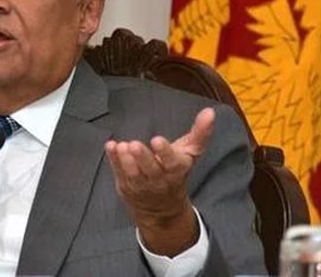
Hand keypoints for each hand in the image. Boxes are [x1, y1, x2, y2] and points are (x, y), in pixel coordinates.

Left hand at [104, 107, 214, 255]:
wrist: (162, 209)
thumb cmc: (176, 172)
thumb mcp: (190, 153)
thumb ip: (200, 132)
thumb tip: (210, 111)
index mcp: (176, 170)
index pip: (172, 163)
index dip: (165, 152)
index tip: (157, 140)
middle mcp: (159, 180)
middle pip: (151, 169)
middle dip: (142, 157)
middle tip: (134, 144)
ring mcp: (141, 185)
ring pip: (133, 174)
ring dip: (125, 160)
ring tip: (121, 146)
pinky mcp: (126, 186)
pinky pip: (119, 173)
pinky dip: (114, 160)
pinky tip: (110, 146)